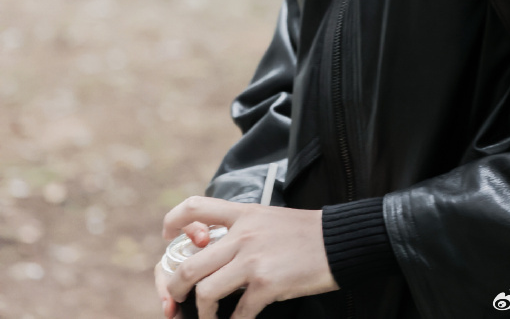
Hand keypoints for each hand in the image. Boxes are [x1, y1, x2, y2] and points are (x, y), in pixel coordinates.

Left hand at [161, 196, 338, 318]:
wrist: (336, 240)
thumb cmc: (303, 232)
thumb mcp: (266, 217)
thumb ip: (240, 228)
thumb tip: (213, 246)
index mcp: (242, 214)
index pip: (196, 207)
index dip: (173, 221)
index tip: (166, 236)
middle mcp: (243, 235)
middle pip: (190, 264)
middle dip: (175, 288)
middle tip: (175, 298)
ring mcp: (253, 260)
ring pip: (205, 292)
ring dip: (201, 312)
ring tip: (207, 317)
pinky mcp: (267, 284)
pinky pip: (238, 313)